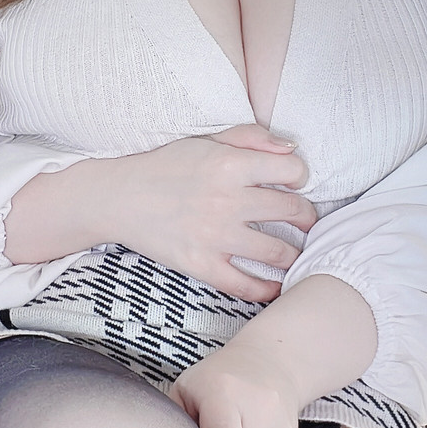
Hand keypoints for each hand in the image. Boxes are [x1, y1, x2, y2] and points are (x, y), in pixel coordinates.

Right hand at [107, 122, 318, 303]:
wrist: (120, 198)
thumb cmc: (166, 167)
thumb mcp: (207, 140)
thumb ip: (251, 137)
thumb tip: (291, 149)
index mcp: (229, 165)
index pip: (291, 171)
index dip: (300, 177)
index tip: (294, 184)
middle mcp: (227, 200)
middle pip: (292, 212)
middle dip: (306, 217)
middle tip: (306, 222)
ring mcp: (215, 236)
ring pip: (277, 252)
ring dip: (295, 255)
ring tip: (295, 253)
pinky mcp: (201, 264)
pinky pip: (246, 285)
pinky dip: (268, 290)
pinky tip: (277, 286)